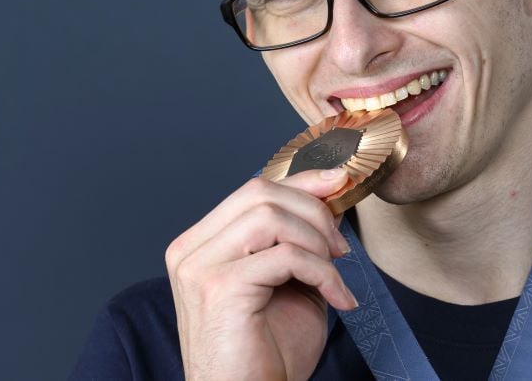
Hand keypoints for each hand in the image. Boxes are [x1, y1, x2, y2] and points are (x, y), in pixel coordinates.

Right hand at [165, 169, 357, 380]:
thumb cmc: (267, 351)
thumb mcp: (290, 281)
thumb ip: (299, 239)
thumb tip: (328, 195)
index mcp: (200, 244)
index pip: (251, 191)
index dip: (300, 181)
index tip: (339, 183)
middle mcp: (190, 250)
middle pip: (259, 193)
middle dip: (313, 211)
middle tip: (341, 248)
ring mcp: (199, 267)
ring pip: (270, 217)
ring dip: (316, 242)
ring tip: (335, 275)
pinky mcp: (220, 288)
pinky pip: (286, 257)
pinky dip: (324, 273)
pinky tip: (338, 299)